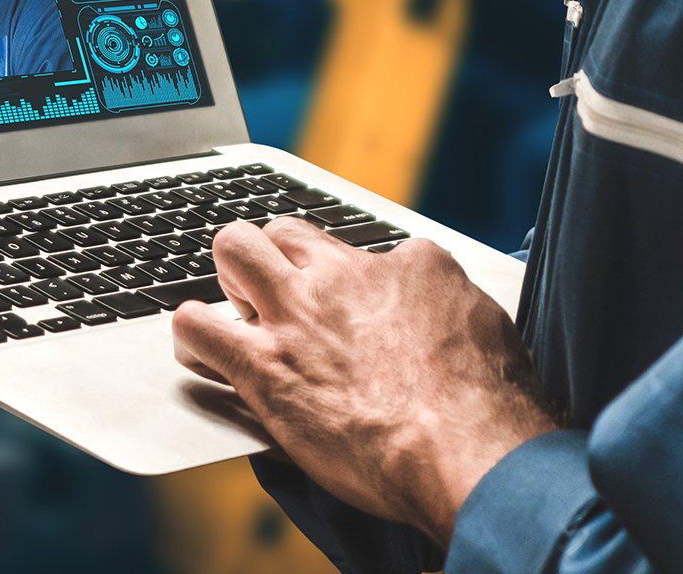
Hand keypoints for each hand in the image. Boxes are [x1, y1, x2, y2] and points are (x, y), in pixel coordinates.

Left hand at [171, 219, 557, 545]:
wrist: (465, 451)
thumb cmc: (490, 409)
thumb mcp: (490, 332)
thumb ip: (452, 311)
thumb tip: (444, 318)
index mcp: (410, 264)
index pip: (361, 248)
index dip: (351, 283)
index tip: (353, 311)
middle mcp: (345, 276)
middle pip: (284, 230)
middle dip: (275, 256)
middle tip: (280, 297)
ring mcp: (298, 315)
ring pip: (233, 249)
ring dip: (230, 277)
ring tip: (238, 312)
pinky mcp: (264, 365)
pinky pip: (197, 326)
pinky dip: (192, 336)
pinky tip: (202, 351)